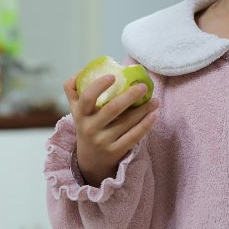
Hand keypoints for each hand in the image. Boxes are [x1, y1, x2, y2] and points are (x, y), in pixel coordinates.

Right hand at [64, 72, 159, 186]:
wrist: (90, 160)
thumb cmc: (87, 125)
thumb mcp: (75, 109)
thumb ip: (74, 89)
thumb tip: (84, 69)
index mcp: (80, 114)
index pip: (87, 98)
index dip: (99, 86)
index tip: (113, 76)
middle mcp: (90, 128)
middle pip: (112, 109)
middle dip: (130, 96)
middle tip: (143, 86)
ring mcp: (103, 141)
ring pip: (126, 122)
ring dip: (144, 109)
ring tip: (155, 100)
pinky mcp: (116, 151)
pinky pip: (134, 136)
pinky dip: (145, 125)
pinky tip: (153, 115)